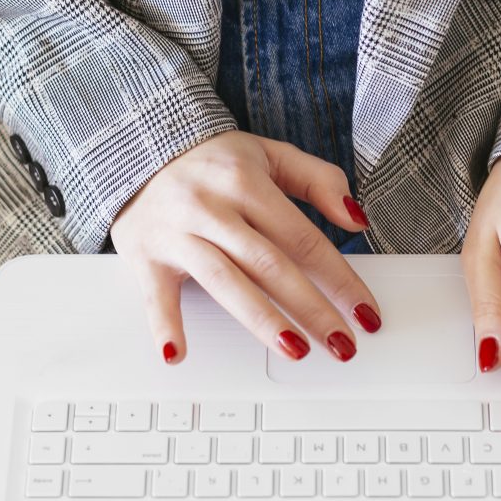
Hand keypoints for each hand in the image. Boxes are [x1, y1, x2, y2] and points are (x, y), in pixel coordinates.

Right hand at [110, 131, 381, 363]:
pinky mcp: (146, 256)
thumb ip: (319, 181)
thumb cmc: (210, 160)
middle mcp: (212, 208)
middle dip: (312, 308)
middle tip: (342, 344)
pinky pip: (156, 296)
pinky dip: (165, 326)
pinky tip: (178, 354)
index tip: (364, 311)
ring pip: (226, 282)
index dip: (340, 278)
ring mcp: (178, 234)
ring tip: (295, 350)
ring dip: (262, 320)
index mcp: (246, 182)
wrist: (136, 146)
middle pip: (270, 266)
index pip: (304, 239)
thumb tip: (357, 220)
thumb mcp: (270, 154)